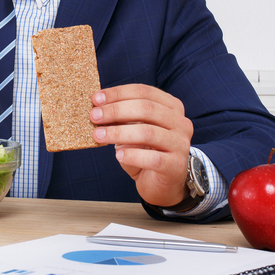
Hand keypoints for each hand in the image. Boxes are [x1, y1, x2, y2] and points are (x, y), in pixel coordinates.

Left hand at [89, 84, 192, 206]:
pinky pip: (153, 158)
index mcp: (171, 107)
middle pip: (146, 109)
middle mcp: (180, 122)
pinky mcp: (176, 166)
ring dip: (118, 133)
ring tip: (98, 136)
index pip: (144, 92)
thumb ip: (122, 117)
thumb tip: (98, 107)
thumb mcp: (133, 129)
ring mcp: (181, 144)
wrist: (162, 182)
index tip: (96, 99)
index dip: (118, 93)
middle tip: (94, 116)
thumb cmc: (145, 150)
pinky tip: (118, 155)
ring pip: (147, 132)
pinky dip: (132, 155)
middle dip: (116, 111)